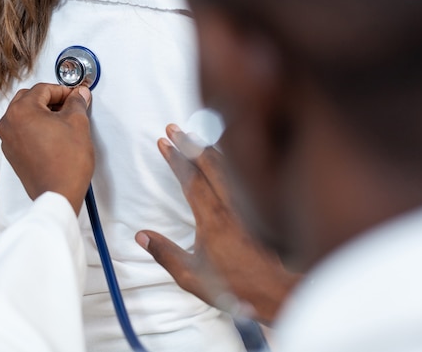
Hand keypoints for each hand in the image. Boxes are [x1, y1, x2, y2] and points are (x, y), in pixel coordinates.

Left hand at [0, 83, 93, 213]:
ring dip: (42, 113)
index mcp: (21, 111)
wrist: (58, 194)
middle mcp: (8, 123)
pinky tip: (54, 135)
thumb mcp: (78, 124)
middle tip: (69, 105)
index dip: (62, 90)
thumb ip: (77, 103)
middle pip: (29, 99)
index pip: (43, 89)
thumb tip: (78, 95)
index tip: (75, 95)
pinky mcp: (12, 154)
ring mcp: (7, 140)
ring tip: (63, 121)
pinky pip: (21, 131)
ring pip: (24, 115)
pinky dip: (35, 127)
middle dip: (50, 99)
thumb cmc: (66, 163)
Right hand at [136, 124, 298, 323]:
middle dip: (190, 143)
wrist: (281, 293)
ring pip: (231, 165)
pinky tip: (228, 154)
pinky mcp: (264, 208)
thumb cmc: (237, 287)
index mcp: (213, 219)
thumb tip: (141, 236)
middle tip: (174, 128)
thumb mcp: (192, 277)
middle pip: (209, 163)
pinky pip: (247, 174)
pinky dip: (233, 158)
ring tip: (195, 134)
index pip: (190, 178)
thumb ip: (164, 253)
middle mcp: (233, 205)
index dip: (175, 157)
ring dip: (210, 147)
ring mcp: (251, 205)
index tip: (163, 141)